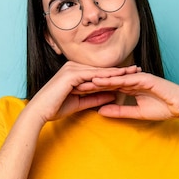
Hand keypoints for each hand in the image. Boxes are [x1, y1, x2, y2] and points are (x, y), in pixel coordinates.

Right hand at [26, 62, 141, 123]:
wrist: (40, 111)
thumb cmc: (56, 108)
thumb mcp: (80, 102)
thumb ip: (95, 98)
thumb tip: (111, 96)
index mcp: (74, 72)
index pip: (99, 72)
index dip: (115, 73)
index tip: (131, 75)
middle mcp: (73, 67)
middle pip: (101, 68)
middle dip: (120, 69)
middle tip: (138, 68)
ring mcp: (72, 69)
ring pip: (99, 70)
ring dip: (117, 71)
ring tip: (133, 71)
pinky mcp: (71, 74)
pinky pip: (93, 75)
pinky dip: (107, 76)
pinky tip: (120, 77)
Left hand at [75, 72, 178, 119]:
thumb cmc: (163, 109)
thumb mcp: (136, 113)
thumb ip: (119, 111)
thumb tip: (99, 111)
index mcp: (129, 87)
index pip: (107, 87)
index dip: (92, 89)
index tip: (77, 93)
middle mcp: (132, 80)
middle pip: (108, 80)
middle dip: (91, 82)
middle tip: (73, 84)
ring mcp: (138, 77)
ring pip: (115, 77)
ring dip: (100, 79)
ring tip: (84, 80)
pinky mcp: (145, 78)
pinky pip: (127, 79)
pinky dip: (115, 79)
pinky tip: (103, 80)